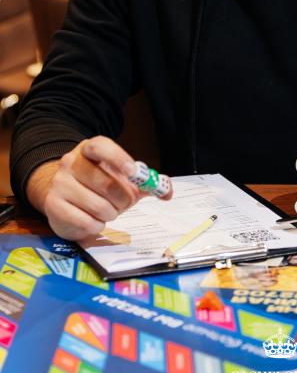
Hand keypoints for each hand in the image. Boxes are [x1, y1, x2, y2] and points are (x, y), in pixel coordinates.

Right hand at [26, 136, 171, 239]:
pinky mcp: (53, 205)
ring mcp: (60, 183)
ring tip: (107, 210)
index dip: (118, 158)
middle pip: (105, 183)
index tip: (133, 172)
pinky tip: (94, 220)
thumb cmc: (99, 185)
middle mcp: (71, 162)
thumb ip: (146, 182)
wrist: (65, 195)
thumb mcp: (123, 179)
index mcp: (90, 148)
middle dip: (123, 199)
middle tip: (124, 203)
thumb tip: (167, 191)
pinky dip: (97, 225)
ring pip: (98, 206)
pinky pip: (86, 222)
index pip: (101, 147)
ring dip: (111, 213)